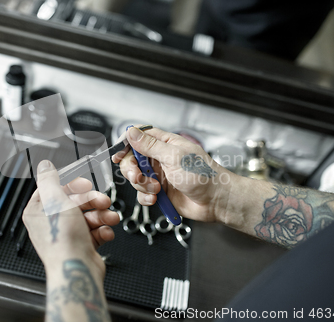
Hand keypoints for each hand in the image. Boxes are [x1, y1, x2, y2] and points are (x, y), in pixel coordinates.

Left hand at [23, 160, 119, 276]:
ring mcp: (67, 235)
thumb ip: (50, 180)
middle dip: (92, 200)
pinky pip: (94, 232)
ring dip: (102, 215)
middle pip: (75, 202)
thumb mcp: (56, 201)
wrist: (77, 270)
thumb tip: (44, 166)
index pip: (55, 189)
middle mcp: (51, 223)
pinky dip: (102, 230)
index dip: (72, 185)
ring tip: (110, 218)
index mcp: (39, 212)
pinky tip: (105, 232)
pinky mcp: (81, 245)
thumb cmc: (62, 240)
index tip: (85, 183)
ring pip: (88, 216)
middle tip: (102, 200)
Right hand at [114, 127, 239, 223]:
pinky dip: (146, 197)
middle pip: (132, 159)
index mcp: (165, 144)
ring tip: (156, 189)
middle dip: (132, 169)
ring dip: (142, 185)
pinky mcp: (160, 192)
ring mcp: (160, 176)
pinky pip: (143, 194)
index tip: (117, 154)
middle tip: (138, 176)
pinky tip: (156, 199)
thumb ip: (150, 146)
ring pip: (136, 178)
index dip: (125, 144)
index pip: (139, 137)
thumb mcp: (174, 157)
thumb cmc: (204, 175)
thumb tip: (132, 132)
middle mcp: (161, 159)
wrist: (216, 201)